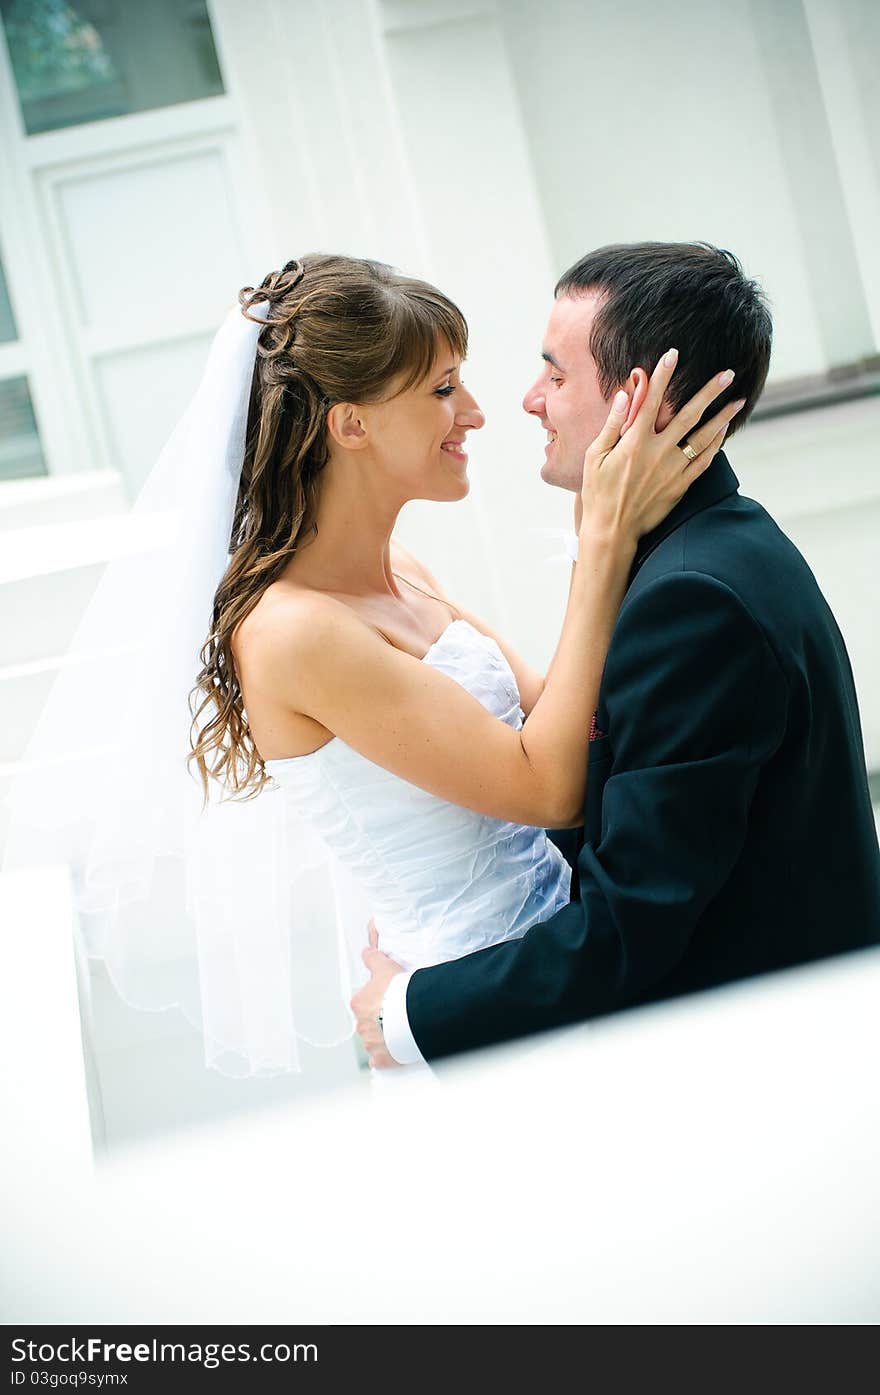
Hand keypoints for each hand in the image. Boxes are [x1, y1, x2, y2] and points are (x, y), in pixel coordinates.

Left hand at [350, 920, 404, 1068]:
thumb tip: (366, 951)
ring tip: (401, 1030)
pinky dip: (385, 1057)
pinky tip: (394, 1051)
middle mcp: (361, 1025)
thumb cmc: (400, 991)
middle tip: (397, 1014)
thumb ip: (373, 959)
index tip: (388, 999)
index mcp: (359, 1004)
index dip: (377, 999)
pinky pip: (379, 1060)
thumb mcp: (386, 968)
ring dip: (384, 1037)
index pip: (363, 1001)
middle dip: (379, 1020)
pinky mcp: (382, 1059)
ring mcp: (371, 1043)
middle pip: (369, 1022)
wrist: (415, 1014)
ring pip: (374, 1040)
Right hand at [579, 350, 745, 548]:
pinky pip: (704, 461)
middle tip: (727, 374)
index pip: (652, 401)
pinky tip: (724, 431)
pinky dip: (716, 444)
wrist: (612, 530)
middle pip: (689, 415)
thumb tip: (626, 395)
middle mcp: (658, 453)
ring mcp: (673, 470)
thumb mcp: (596, 456)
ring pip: (704, 437)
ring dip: (723, 416)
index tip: (672, 355)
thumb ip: (613, 424)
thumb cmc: (599, 492)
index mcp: (635, 442)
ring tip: (737, 399)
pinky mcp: (680, 485)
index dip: (662, 376)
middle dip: (709, 392)